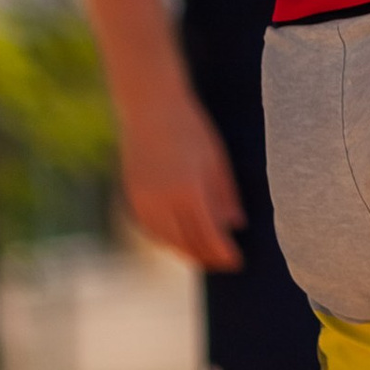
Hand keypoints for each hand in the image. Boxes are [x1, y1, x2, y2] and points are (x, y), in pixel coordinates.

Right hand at [116, 78, 246, 270]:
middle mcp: (163, 201)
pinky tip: (179, 240)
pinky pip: (151, 229)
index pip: (208, 235)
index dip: (223, 252)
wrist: (149, 106)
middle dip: (206, 256)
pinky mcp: (132, 196)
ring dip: (186, 251)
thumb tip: (236, 225)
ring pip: (166, 240)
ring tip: (203, 256)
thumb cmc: (189, 126)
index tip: (236, 262)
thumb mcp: (215, 158)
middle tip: (223, 263)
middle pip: (186, 243)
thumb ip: (225, 194)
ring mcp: (144, 200)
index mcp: (188, 191)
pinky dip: (167, 240)